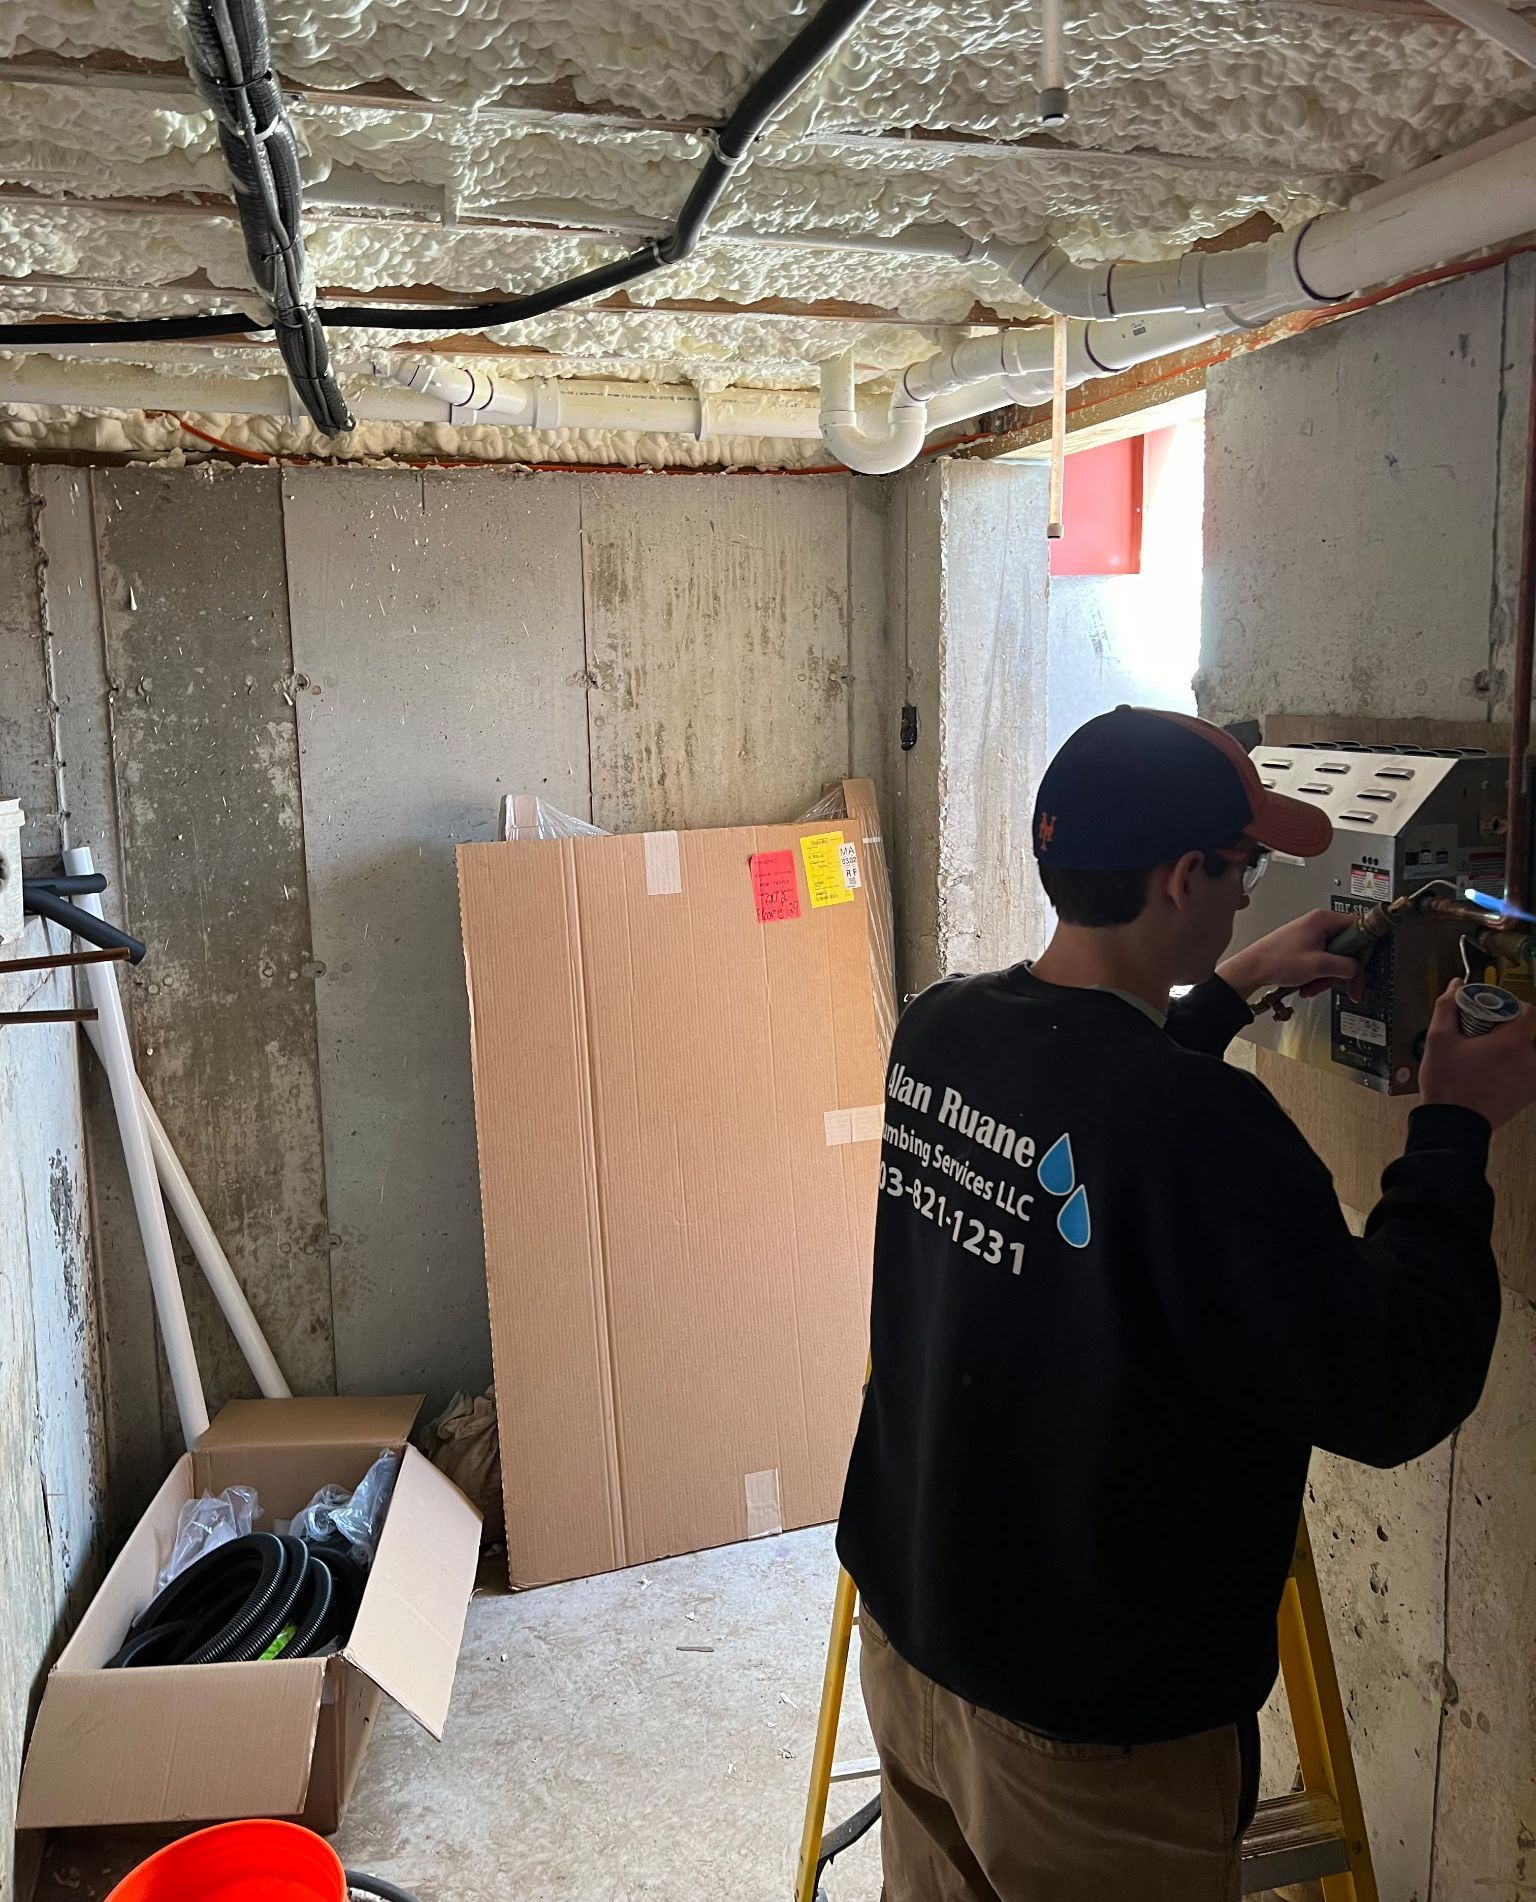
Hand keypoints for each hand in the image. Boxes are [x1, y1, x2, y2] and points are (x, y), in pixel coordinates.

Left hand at [1217, 910, 1365, 1002]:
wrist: (1252, 969)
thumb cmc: (1276, 961)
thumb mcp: (1318, 965)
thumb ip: (1345, 966)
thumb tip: (1358, 969)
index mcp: (1324, 920)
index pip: (1361, 927)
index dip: (1366, 949)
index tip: (1367, 964)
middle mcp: (1319, 924)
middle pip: (1349, 947)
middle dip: (1344, 971)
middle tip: (1348, 986)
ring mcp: (1313, 936)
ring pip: (1336, 958)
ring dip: (1328, 977)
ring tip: (1314, 984)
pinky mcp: (1307, 948)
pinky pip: (1324, 962)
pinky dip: (1319, 976)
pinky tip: (1308, 984)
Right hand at [1419, 981, 1535, 1128]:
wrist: (1453, 1124)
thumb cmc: (1447, 1086)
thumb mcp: (1438, 1039)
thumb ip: (1447, 1007)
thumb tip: (1456, 987)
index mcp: (1511, 1043)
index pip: (1528, 1010)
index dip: (1510, 1006)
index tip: (1493, 1011)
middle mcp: (1528, 1060)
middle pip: (1531, 1030)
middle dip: (1512, 1027)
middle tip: (1490, 1031)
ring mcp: (1531, 1079)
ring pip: (1530, 1051)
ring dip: (1517, 1047)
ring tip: (1491, 1053)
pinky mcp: (1528, 1095)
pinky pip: (1530, 1071)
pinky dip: (1519, 1066)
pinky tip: (1496, 1070)